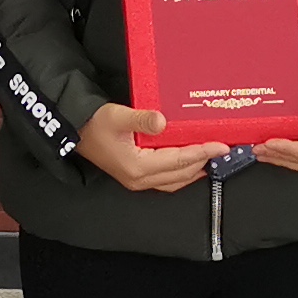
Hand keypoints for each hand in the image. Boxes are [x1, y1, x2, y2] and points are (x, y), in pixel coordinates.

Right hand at [79, 101, 210, 195]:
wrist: (74, 131)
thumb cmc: (94, 123)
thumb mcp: (117, 116)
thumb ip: (141, 119)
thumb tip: (162, 121)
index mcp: (138, 167)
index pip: (179, 160)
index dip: (202, 152)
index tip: (222, 146)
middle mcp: (140, 179)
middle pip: (181, 174)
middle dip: (203, 162)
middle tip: (223, 151)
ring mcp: (137, 181)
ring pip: (175, 181)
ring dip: (194, 170)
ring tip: (211, 158)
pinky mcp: (136, 177)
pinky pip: (167, 179)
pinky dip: (183, 172)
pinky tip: (190, 163)